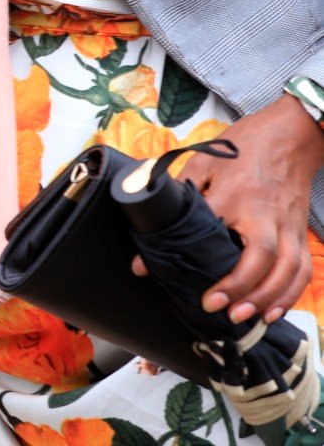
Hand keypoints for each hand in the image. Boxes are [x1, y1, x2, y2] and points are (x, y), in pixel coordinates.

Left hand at [167, 97, 323, 325]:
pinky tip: (272, 312)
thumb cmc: (244, 148)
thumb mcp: (203, 161)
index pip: (208, 225)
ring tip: (241, 317)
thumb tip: (151, 221)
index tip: (156, 269)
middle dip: (239, 287)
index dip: (185, 250)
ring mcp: (287, 225)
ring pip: (287, 270)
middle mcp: (264, 213)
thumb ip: (180, 191)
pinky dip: (291, 294)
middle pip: (260, 256)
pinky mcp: (299, 232)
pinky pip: (302, 269)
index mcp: (234, 193)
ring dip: (267, 298)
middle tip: (214, 306)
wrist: (290, 136)